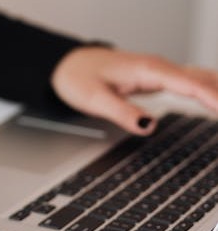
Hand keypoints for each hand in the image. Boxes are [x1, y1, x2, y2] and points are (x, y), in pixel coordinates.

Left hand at [51, 46, 217, 134]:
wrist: (67, 64)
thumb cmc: (78, 78)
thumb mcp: (94, 99)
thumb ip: (122, 113)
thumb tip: (148, 127)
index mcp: (147, 70)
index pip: (189, 84)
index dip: (212, 98)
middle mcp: (158, 67)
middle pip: (202, 80)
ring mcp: (159, 71)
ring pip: (200, 79)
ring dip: (217, 92)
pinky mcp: (158, 77)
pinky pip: (191, 82)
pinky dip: (208, 90)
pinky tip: (217, 101)